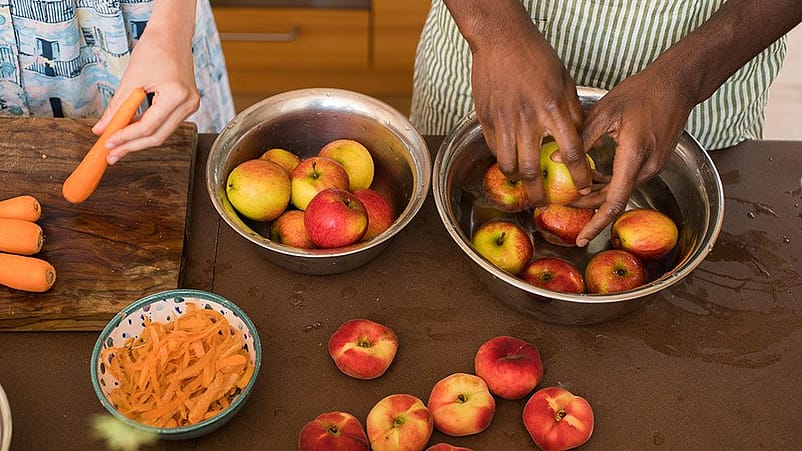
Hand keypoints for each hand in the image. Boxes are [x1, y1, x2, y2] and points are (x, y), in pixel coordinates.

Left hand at [94, 8, 199, 163]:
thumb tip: (102, 129)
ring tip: (118, 144)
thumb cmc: (154, 49)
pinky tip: (132, 132)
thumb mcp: (130, 80)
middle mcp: (188, 104)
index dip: (127, 138)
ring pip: (162, 132)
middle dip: (133, 146)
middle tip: (112, 154)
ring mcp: (191, 106)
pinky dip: (148, 128)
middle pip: (158, 136)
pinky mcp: (187, 105)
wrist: (172, 35)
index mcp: (177, 95)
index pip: (149, 127)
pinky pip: (166, 123)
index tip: (109, 144)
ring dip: (139, 139)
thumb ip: (116, 108)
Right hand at [468, 22, 588, 205]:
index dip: (579, 175)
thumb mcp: (565, 81)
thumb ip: (572, 111)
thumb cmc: (536, 55)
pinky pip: (494, 149)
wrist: (501, 39)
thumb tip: (579, 136)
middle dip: (540, 193)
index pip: (572, 151)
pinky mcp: (486, 118)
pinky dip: (502, 160)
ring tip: (524, 184)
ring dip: (518, 180)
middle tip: (545, 201)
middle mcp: (527, 119)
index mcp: (553, 108)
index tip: (583, 186)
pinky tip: (509, 161)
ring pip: (509, 165)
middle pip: (533, 170)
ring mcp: (504, 120)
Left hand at [572, 68, 694, 245]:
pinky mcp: (654, 161)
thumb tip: (555, 159)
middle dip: (589, 205)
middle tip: (562, 203)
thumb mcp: (605, 112)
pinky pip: (628, 179)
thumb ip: (581, 140)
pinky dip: (609, 181)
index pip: (614, 201)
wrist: (677, 84)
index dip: (597, 222)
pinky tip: (591, 174)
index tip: (583, 238)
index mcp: (634, 156)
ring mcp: (653, 165)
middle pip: (614, 198)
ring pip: (621, 189)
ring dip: (597, 191)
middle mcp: (647, 167)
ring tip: (571, 189)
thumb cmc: (641, 92)